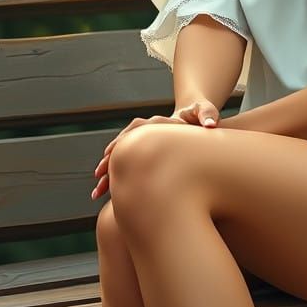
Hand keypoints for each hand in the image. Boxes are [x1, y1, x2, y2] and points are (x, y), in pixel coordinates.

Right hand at [91, 101, 219, 200]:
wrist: (197, 121)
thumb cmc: (201, 115)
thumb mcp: (206, 111)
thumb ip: (208, 114)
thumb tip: (210, 123)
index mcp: (153, 123)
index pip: (132, 133)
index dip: (120, 146)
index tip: (109, 160)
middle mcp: (143, 132)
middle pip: (119, 149)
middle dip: (106, 165)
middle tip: (98, 183)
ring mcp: (142, 145)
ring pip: (119, 161)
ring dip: (107, 176)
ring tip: (96, 194)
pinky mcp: (145, 155)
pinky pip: (126, 168)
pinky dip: (116, 180)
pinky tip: (108, 196)